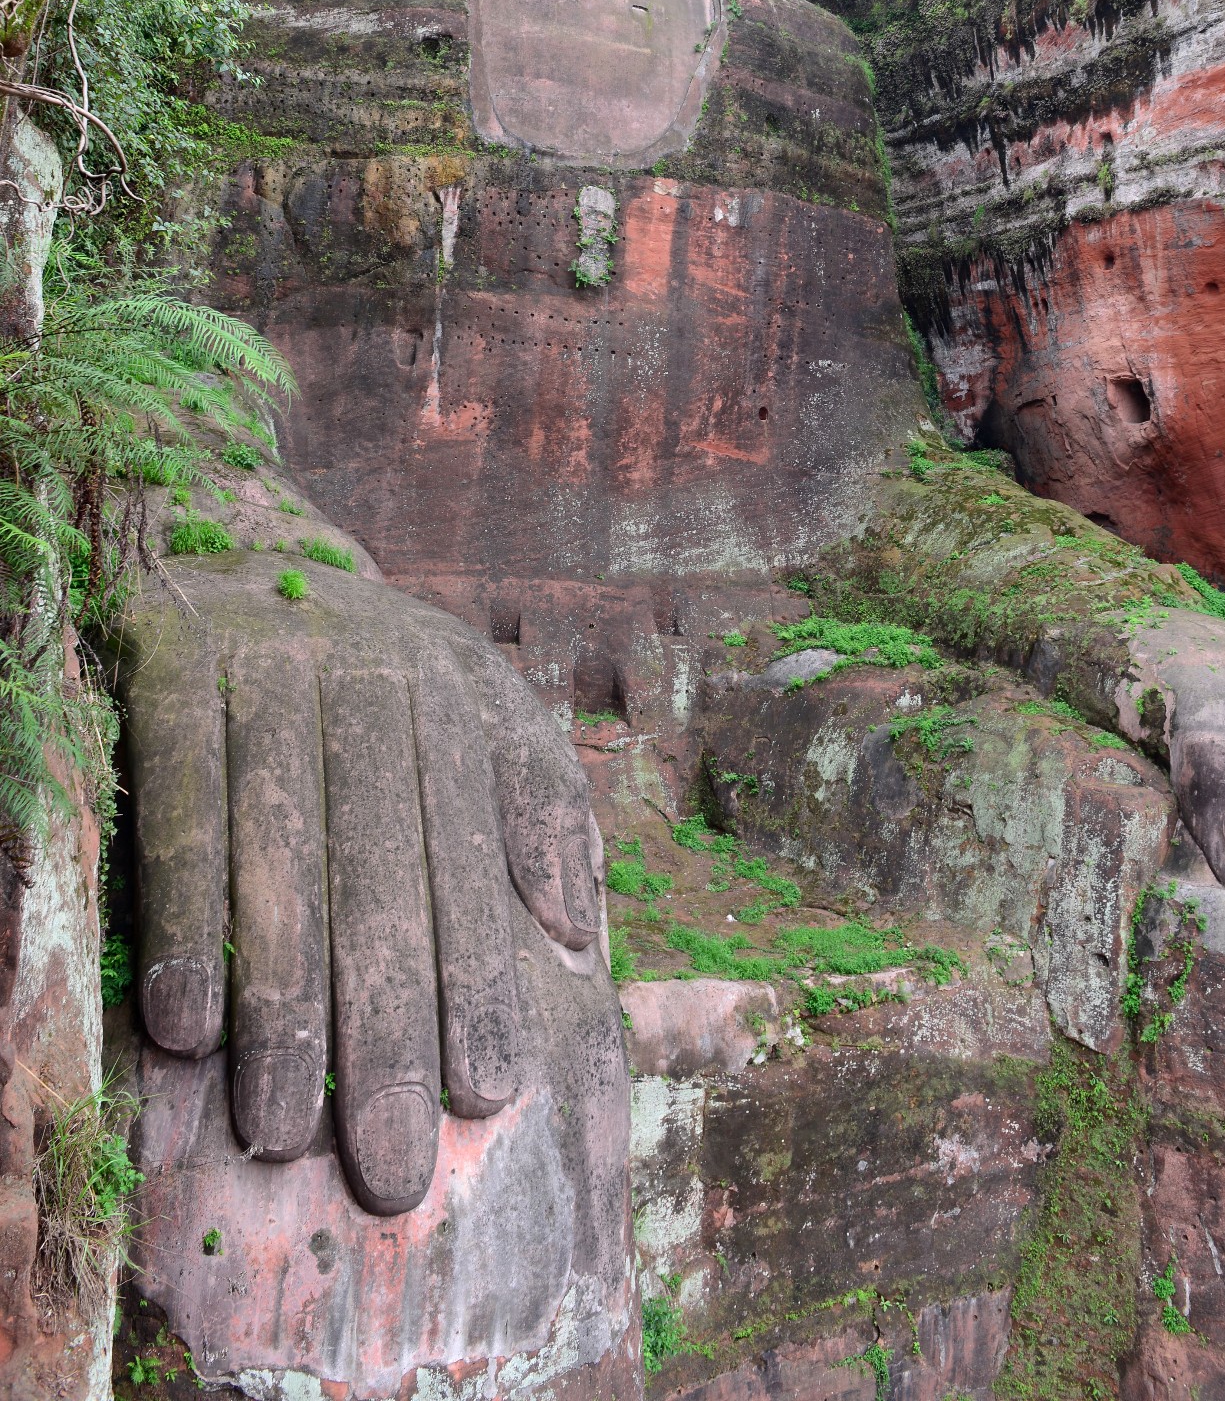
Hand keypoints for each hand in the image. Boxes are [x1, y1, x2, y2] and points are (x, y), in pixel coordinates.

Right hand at [112, 553, 604, 1215]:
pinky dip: (179, 909)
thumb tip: (574, 929)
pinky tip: (184, 1025)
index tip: (487, 1097)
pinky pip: (178, 798)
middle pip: (380, 867)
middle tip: (389, 1163)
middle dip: (387, 1021)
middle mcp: (363, 677)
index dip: (479, 978)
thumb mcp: (479, 706)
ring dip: (280, 994)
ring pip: (278, 847)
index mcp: (448, 696)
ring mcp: (264, 667)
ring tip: (280, 1129)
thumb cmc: (372, 666)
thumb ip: (539, 806)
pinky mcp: (171, 665)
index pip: (469, 855)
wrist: (236, 540)